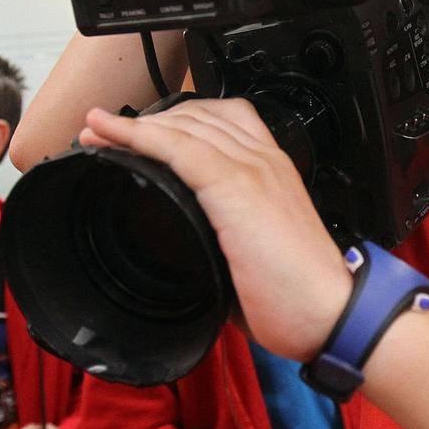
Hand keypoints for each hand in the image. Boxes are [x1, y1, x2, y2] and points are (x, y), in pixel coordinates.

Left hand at [80, 99, 351, 360]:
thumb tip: (192, 263)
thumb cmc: (301, 296)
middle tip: (108, 131)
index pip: (225, 120)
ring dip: (135, 124)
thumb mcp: (258, 258)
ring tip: (97, 130)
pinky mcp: (239, 186)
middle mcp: (266, 161)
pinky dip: (141, 137)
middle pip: (201, 114)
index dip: (178, 120)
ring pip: (187, 125)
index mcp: (274, 173)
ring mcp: (254, 170)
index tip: (141, 132)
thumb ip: (225, 245)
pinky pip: (180, 147)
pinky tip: (113, 137)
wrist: (331, 313)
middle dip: (151, 118)